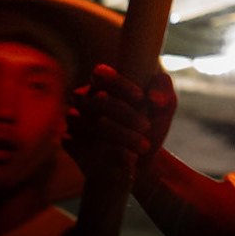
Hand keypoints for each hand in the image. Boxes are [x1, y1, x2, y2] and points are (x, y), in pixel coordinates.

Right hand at [65, 64, 175, 182]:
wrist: (140, 162)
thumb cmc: (151, 123)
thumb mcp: (165, 104)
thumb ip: (163, 89)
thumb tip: (154, 98)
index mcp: (103, 83)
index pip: (100, 73)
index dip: (120, 84)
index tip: (140, 97)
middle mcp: (83, 98)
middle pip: (101, 100)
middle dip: (128, 114)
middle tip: (146, 126)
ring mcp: (73, 120)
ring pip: (97, 125)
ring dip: (124, 136)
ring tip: (144, 146)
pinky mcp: (69, 142)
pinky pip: (87, 146)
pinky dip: (113, 153)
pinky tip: (129, 158)